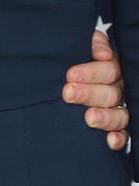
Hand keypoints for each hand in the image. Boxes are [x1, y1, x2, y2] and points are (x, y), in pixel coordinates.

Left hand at [63, 29, 128, 150]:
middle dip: (89, 94)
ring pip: (120, 115)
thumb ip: (93, 44)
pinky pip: (123, 135)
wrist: (63, 79)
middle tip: (68, 94)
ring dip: (105, 117)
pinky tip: (109, 141)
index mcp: (111, 68)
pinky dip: (118, 139)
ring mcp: (117, 110)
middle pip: (111, 93)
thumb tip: (103, 54)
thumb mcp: (81, 47)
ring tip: (88, 118)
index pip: (109, 69)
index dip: (91, 73)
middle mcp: (117, 89)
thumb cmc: (73, 60)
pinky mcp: (115, 129)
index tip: (70, 75)